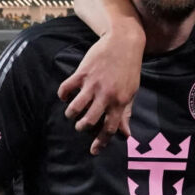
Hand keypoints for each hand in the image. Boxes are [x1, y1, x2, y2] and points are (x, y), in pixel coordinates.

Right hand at [57, 30, 143, 153]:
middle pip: (90, 120)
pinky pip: (66, 88)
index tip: (93, 151)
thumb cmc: (129, 69)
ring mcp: (93, 84)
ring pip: (76, 107)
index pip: (110, 127)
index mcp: (121, 101)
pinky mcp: (82, 73)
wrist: (123, 43)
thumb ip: (126, 113)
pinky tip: (65, 96)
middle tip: (81, 126)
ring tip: (72, 113)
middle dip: (82, 127)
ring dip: (71, 113)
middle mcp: (107, 95)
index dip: (101, 141)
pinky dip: (63, 95)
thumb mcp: (132, 91)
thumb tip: (126, 135)